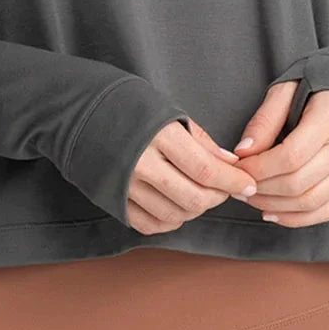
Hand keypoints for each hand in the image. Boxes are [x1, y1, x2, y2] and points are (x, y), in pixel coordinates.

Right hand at [126, 117, 258, 233]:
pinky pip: (150, 224)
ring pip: (174, 215)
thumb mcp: (169, 111)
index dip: (232, 181)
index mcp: (159, 136)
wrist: (80, 112)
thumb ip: (201, 141)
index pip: (206, 170)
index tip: (248, 184)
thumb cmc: (128, 105)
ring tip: (201, 194)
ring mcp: (126, 186)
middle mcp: (141, 164)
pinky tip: (177, 205)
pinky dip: (170, 220)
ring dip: (196, 210)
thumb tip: (230, 164)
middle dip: (217, 198)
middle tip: (226, 189)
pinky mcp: (114, 201)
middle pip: (193, 198)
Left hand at [229, 83, 328, 226]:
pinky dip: (297, 218)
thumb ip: (264, 120)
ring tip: (252, 199)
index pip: (292, 155)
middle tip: (239, 186)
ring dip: (276, 206)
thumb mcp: (285, 90)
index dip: (260, 168)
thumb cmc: (315, 89)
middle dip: (263, 190)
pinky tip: (274, 212)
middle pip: (300, 182)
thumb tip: (243, 153)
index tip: (238, 168)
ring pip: (312, 201)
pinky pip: (327, 210)